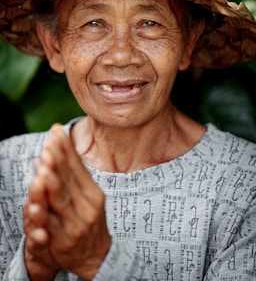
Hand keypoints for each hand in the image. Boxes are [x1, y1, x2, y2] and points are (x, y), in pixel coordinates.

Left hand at [24, 124, 110, 279]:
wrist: (98, 255)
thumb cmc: (90, 219)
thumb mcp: (89, 195)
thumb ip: (75, 174)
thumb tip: (61, 148)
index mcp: (93, 193)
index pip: (78, 167)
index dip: (67, 149)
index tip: (57, 132)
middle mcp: (87, 206)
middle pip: (69, 180)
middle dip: (58, 161)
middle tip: (48, 144)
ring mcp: (77, 223)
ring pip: (61, 200)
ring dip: (51, 182)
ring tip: (43, 165)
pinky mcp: (64, 240)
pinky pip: (52, 225)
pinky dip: (43, 213)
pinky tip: (35, 204)